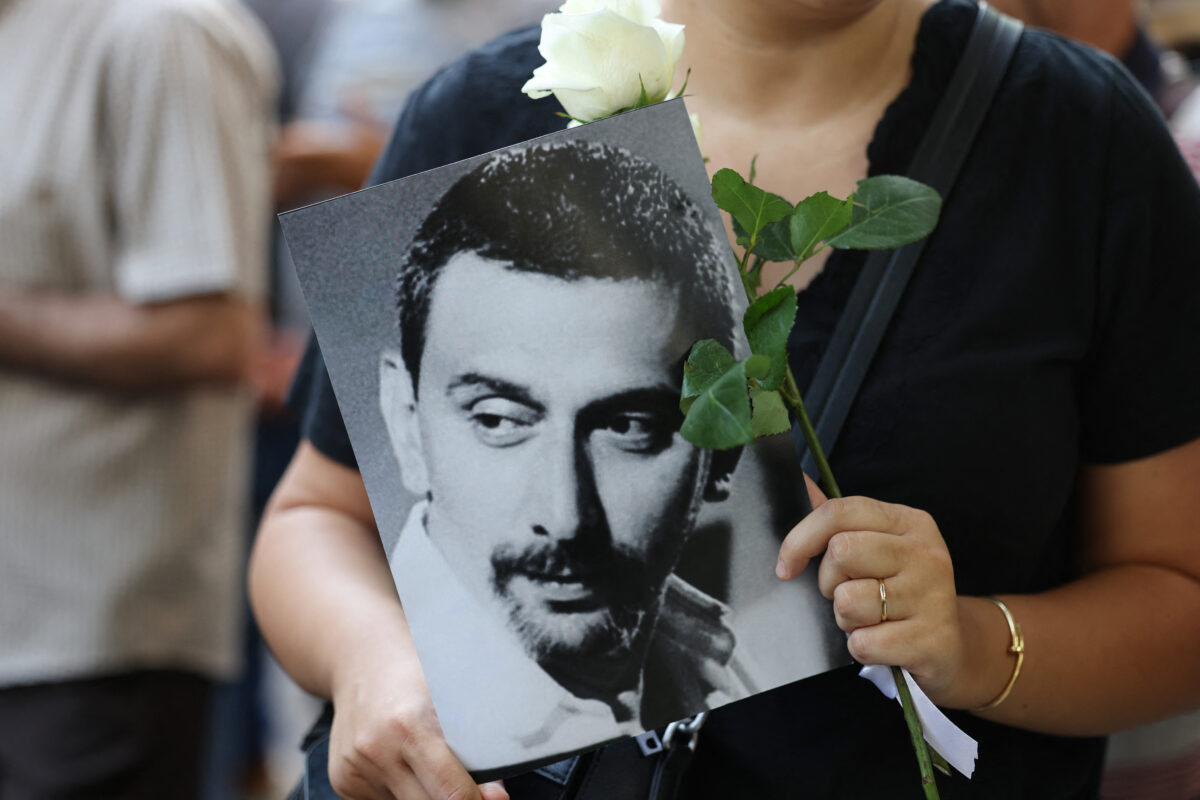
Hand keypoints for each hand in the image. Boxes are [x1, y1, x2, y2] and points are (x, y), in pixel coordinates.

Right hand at [328, 641, 508, 799]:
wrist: (363, 660)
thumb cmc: (418, 674)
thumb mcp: (453, 695)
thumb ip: (474, 746)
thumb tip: (493, 796)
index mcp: (409, 725)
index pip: (451, 791)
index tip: (493, 798)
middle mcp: (376, 750)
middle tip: (465, 786)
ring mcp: (355, 768)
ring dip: (424, 794)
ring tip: (422, 758)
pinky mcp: (342, 780)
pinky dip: (400, 790)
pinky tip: (399, 760)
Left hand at [776, 490, 963, 703]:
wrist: (949, 647)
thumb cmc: (899, 591)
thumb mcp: (877, 547)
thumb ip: (837, 521)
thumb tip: (799, 484)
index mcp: (909, 521)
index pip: (839, 512)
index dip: (800, 539)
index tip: (787, 566)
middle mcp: (925, 552)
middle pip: (841, 551)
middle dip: (829, 581)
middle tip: (847, 594)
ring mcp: (933, 595)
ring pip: (848, 600)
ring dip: (846, 619)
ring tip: (870, 619)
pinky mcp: (932, 639)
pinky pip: (863, 643)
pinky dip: (862, 647)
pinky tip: (884, 642)